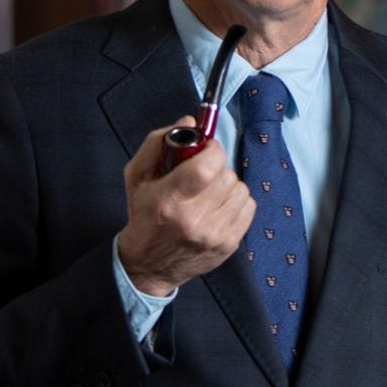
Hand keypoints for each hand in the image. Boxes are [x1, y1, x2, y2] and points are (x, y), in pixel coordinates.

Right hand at [116, 116, 255, 296]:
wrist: (149, 265)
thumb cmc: (144, 214)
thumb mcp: (137, 176)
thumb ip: (158, 143)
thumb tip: (190, 121)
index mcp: (168, 200)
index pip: (206, 166)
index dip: (212, 150)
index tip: (206, 150)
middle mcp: (192, 221)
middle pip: (226, 176)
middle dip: (217, 168)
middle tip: (203, 174)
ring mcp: (214, 235)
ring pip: (240, 190)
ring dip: (228, 185)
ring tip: (210, 192)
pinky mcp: (229, 245)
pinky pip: (249, 207)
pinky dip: (236, 201)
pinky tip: (219, 206)